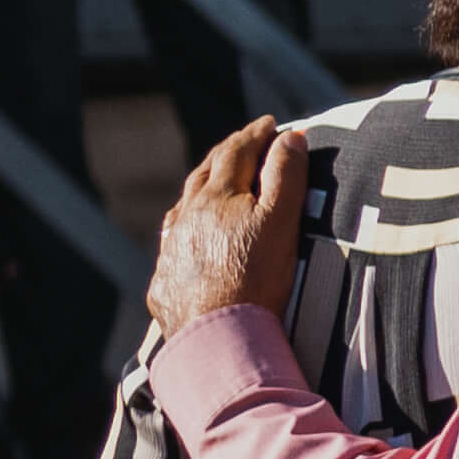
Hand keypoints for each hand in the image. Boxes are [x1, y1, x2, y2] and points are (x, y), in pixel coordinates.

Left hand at [144, 122, 308, 339]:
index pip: (236, 152)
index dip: (255, 134)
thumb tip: (291, 136)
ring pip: (184, 203)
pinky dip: (185, 222)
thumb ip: (286, 176)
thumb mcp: (281, 222)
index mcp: (217, 196)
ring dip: (202, 184)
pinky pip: (174, 238)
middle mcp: (187, 214)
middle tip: (245, 142)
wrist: (216, 334)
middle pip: (205, 172)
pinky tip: (185, 228)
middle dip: (227, 153)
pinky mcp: (167, 277)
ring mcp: (173, 245)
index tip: (270, 123)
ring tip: (214, 178)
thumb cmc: (256, 278)